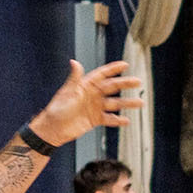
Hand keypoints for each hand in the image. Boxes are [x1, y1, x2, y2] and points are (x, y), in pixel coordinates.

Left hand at [27, 60, 145, 145]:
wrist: (53, 130)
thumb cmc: (57, 110)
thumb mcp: (67, 93)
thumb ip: (75, 78)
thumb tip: (75, 62)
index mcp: (85, 85)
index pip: (102, 74)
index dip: (113, 69)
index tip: (125, 65)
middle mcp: (92, 95)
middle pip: (112, 87)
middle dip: (125, 84)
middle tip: (138, 82)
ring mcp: (95, 107)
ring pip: (115, 103)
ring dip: (127, 103)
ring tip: (139, 103)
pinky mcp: (95, 119)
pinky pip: (110, 119)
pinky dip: (118, 120)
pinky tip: (126, 121)